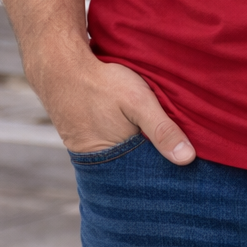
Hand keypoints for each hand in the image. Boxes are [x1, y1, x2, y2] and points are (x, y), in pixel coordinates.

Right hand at [28, 39, 195, 163]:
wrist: (59, 67)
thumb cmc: (101, 83)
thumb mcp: (138, 101)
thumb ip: (162, 129)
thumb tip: (187, 159)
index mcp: (114, 162)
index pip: (148, 178)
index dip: (167, 171)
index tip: (187, 168)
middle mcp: (100, 164)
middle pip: (135, 171)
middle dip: (153, 164)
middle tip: (175, 154)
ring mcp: (88, 153)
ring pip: (123, 159)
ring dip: (138, 152)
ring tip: (155, 142)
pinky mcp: (83, 140)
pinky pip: (110, 148)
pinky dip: (123, 143)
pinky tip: (132, 132)